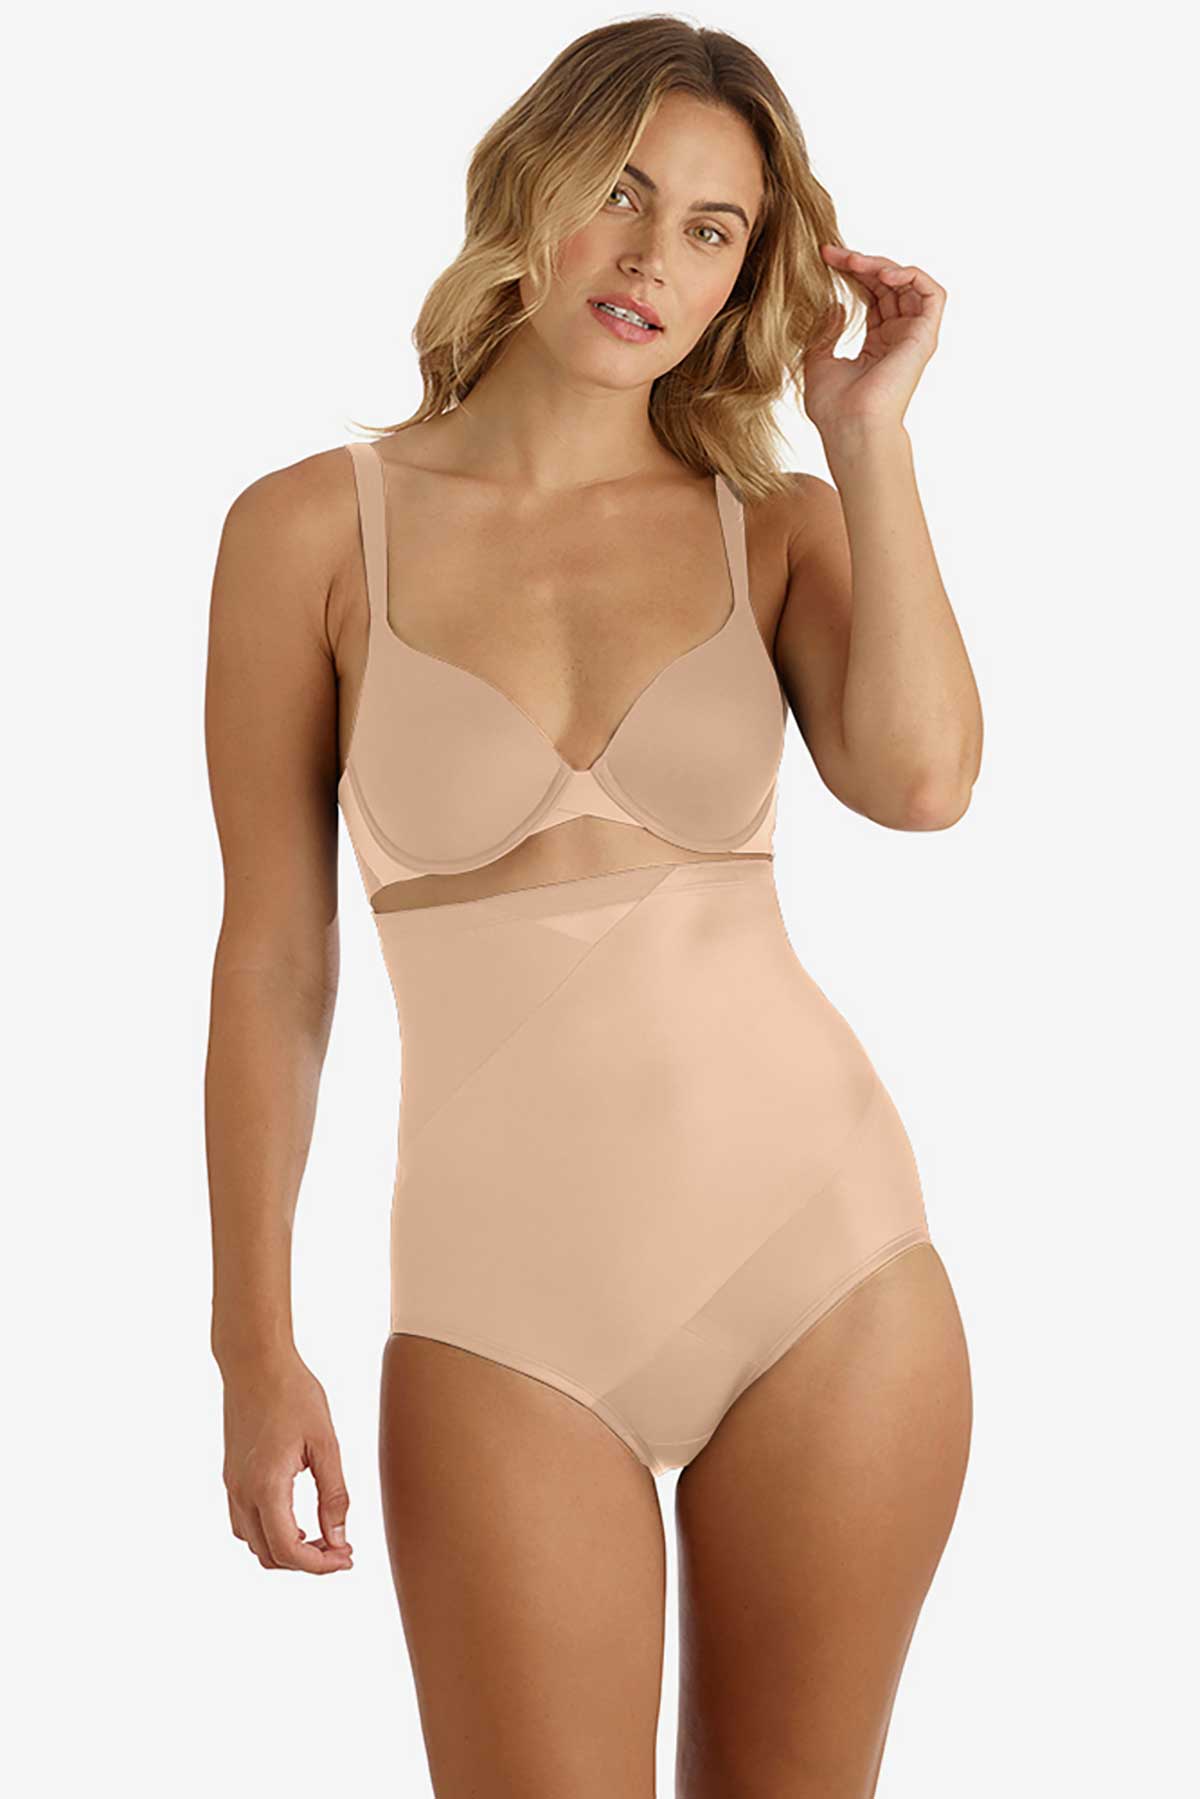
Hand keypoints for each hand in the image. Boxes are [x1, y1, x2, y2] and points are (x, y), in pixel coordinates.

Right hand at [221, 1352, 352, 1573]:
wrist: (255, 1362)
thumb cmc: (294, 1394)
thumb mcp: (325, 1443)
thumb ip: (334, 1494)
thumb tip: (340, 1538)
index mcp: (267, 1486)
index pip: (289, 1551)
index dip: (320, 1565)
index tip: (347, 1558)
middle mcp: (243, 1492)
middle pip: (269, 1555)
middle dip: (307, 1562)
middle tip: (342, 1550)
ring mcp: (233, 1485)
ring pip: (254, 1543)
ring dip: (287, 1551)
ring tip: (323, 1538)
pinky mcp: (231, 1475)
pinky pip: (245, 1522)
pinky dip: (270, 1533)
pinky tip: (297, 1521)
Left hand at [803, 247, 945, 437]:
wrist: (851, 427)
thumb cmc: (833, 407)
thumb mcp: (818, 360)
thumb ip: (826, 330)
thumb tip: (835, 304)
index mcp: (877, 344)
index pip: (871, 295)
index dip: (851, 273)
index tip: (824, 258)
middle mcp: (898, 338)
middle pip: (888, 285)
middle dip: (862, 263)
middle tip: (833, 254)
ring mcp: (913, 337)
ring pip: (908, 284)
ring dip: (882, 266)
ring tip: (854, 262)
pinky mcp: (925, 337)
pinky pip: (932, 294)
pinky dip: (911, 276)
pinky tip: (883, 274)